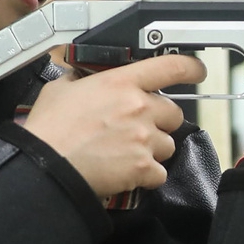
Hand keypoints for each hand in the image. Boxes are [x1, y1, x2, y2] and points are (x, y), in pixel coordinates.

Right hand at [19, 54, 205, 196]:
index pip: (170, 67)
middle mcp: (139, 108)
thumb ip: (79, 80)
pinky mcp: (143, 168)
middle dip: (160, 121)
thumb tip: (80, 78)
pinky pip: (159, 173)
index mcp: (121, 83)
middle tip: (137, 129)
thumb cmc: (49, 130)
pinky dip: (147, 175)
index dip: (190, 67)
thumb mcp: (60, 89)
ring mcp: (144, 139)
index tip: (197, 70)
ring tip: (126, 153)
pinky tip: (127, 172)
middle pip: (174, 113)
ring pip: (167, 145)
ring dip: (153, 149)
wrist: (46, 166)